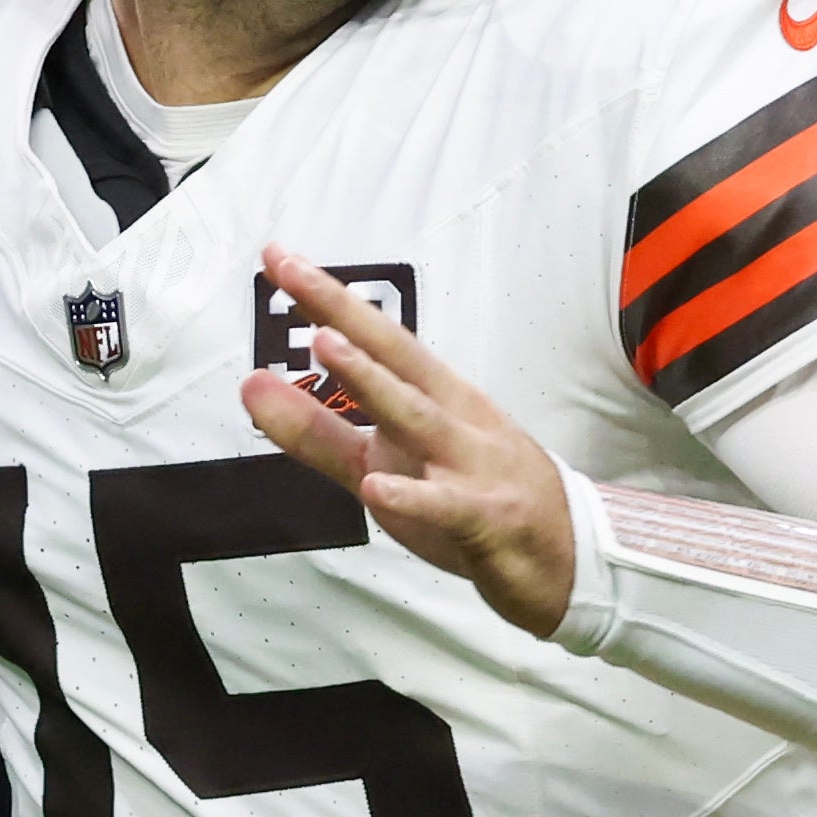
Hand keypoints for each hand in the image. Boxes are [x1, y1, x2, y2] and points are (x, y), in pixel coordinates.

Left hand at [238, 245, 574, 638]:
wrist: (566, 560)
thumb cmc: (474, 495)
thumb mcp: (384, 462)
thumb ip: (316, 430)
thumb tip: (250, 386)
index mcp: (435, 395)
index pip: (376, 338)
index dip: (328, 299)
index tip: (278, 256)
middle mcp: (453, 417)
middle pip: (396, 357)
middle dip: (344, 313)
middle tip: (292, 271)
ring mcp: (472, 466)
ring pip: (419, 418)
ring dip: (374, 382)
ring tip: (327, 346)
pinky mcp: (487, 519)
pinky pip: (448, 507)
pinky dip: (414, 498)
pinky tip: (376, 490)